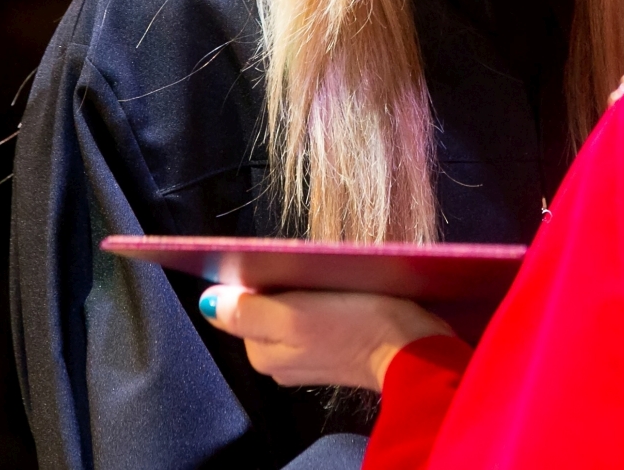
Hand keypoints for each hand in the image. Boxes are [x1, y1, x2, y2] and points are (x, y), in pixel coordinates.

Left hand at [198, 286, 455, 390]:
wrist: (415, 351)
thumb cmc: (357, 328)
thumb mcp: (294, 317)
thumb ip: (248, 311)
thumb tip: (208, 302)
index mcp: (264, 354)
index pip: (243, 303)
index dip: (258, 276)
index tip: (282, 262)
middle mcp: (280, 362)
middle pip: (267, 305)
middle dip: (282, 283)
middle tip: (311, 268)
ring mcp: (309, 357)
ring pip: (293, 308)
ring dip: (305, 288)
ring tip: (329, 276)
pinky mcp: (338, 349)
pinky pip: (317, 316)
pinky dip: (324, 299)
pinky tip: (343, 290)